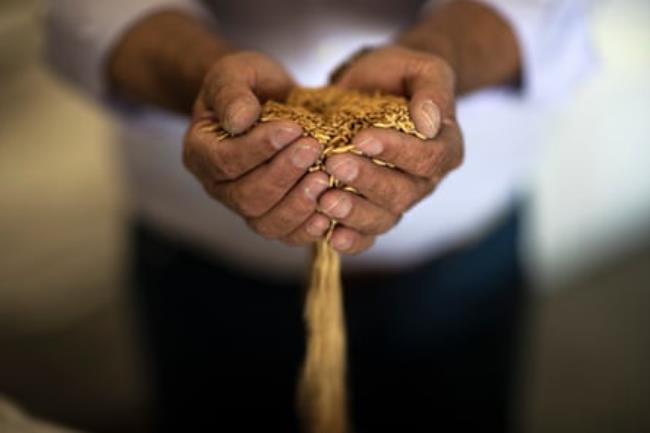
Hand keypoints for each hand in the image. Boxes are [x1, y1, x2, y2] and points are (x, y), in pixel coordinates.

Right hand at [183, 51, 332, 244]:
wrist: (269, 101)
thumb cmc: (249, 85)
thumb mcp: (236, 72)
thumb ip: (232, 92)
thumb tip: (240, 119)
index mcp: (200, 152)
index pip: (224, 161)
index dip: (259, 149)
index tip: (294, 129)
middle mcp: (217, 186)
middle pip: (246, 197)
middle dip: (283, 175)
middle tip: (314, 149)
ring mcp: (244, 206)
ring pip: (265, 222)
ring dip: (297, 203)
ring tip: (324, 179)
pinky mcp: (272, 216)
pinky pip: (285, 234)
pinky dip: (307, 228)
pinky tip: (329, 210)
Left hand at [324, 45, 463, 253]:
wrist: (374, 86)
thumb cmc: (400, 75)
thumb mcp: (422, 68)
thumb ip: (433, 90)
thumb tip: (429, 122)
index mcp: (445, 148)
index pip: (427, 158)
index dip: (396, 151)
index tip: (362, 138)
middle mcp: (425, 181)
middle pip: (402, 193)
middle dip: (367, 181)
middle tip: (334, 164)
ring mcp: (398, 199)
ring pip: (383, 218)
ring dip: (354, 213)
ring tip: (325, 201)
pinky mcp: (372, 210)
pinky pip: (367, 235)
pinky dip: (350, 239)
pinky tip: (330, 235)